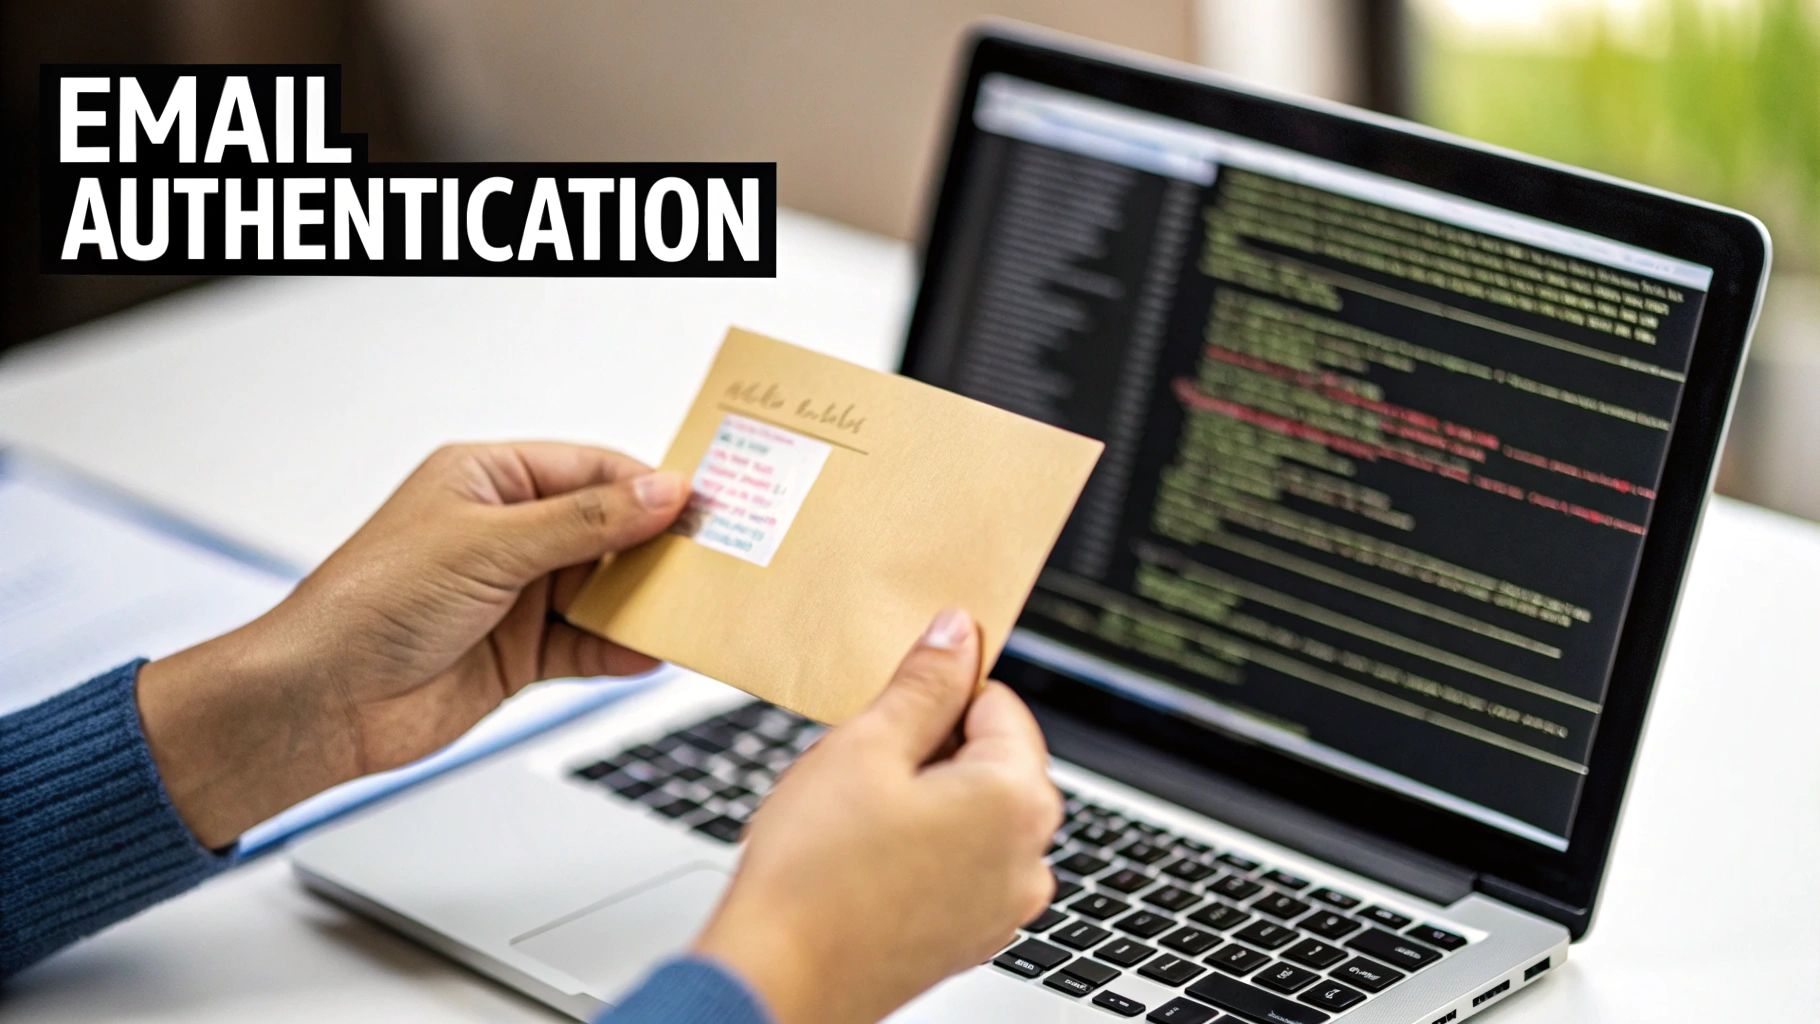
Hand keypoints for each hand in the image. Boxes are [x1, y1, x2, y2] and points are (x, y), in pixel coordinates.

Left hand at [138, 443, 689, 846]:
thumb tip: (662, 491)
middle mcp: (505, 532)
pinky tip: (650, 651)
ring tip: (692, 607)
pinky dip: (620, 648)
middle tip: (713, 559)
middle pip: (606, 529)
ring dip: (642, 600)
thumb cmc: (373, 603)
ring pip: (602, 588)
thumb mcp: (489, 546)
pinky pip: (588, 644)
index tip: (702, 506)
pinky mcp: (519, 653)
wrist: (320, 702)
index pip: (591, 470)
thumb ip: (585, 521)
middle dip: (655, 546)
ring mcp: (514, 595)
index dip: (648, 486)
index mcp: (488, 479)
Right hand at [693, 608, 1061, 1023]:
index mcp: (1018, 800)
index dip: (937, 693)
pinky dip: (920, 850)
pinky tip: (862, 858)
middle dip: (929, 749)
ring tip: (854, 816)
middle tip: (860, 765)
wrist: (776, 982)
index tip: (889, 704)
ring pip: (972, 815)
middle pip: (992, 760)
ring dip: (923, 800)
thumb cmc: (814, 876)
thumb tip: (957, 635)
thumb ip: (925, 684)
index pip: (997, 702)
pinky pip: (959, 866)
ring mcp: (1003, 906)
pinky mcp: (970, 937)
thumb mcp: (866, 746)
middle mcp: (1029, 858)